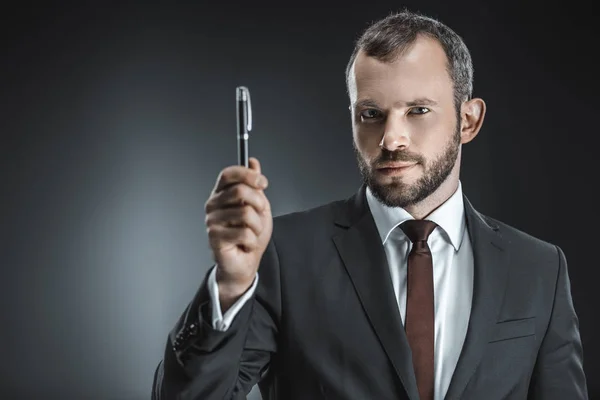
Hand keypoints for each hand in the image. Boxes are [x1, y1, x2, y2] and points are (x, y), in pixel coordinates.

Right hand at [204, 157, 271, 304]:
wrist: (245, 262)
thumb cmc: (250, 235)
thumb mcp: (259, 206)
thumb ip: (255, 185)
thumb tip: (253, 162)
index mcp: (221, 194)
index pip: (228, 174)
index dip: (247, 174)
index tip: (263, 183)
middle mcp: (213, 205)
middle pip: (240, 191)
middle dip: (259, 204)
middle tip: (260, 215)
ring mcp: (212, 221)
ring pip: (245, 213)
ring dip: (257, 226)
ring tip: (251, 233)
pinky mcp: (215, 237)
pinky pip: (244, 233)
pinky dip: (252, 240)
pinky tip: (246, 244)